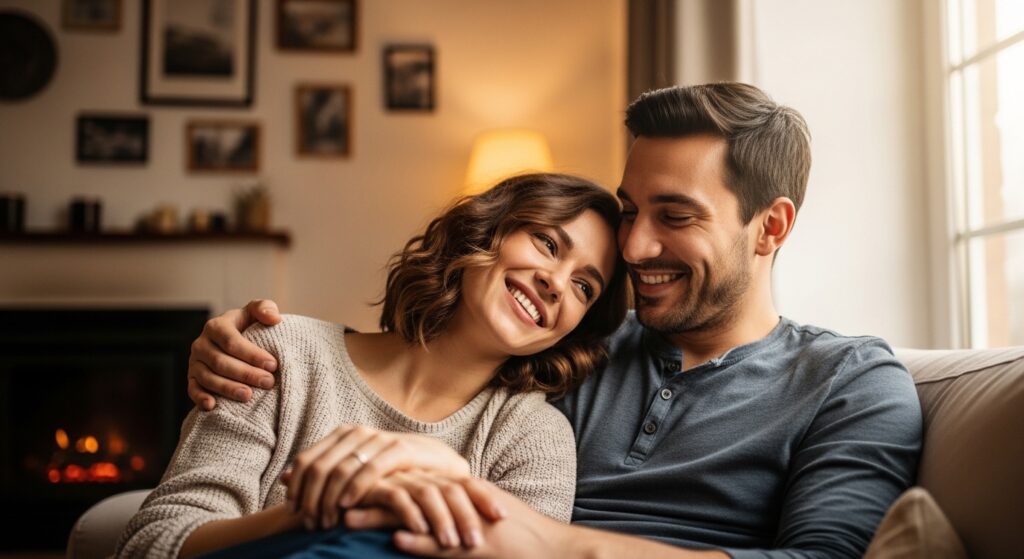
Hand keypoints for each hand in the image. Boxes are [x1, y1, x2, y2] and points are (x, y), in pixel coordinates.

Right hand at [187, 299, 281, 409]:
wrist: (233, 343)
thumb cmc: (247, 327)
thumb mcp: (255, 313)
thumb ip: (265, 308)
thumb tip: (274, 318)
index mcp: (216, 326)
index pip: (232, 341)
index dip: (252, 354)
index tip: (272, 365)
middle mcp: (201, 344)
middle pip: (221, 362)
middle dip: (246, 373)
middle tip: (268, 382)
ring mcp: (194, 363)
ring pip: (208, 378)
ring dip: (228, 388)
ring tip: (249, 396)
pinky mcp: (192, 379)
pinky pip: (192, 389)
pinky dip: (200, 398)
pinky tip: (213, 406)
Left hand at [283, 425, 471, 530]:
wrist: (439, 463)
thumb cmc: (393, 471)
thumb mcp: (355, 470)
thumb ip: (323, 472)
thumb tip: (282, 479)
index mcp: (343, 435)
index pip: (307, 459)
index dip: (295, 486)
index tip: (292, 511)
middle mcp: (357, 433)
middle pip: (319, 466)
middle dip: (310, 498)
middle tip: (309, 523)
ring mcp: (378, 439)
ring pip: (340, 469)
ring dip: (328, 499)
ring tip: (325, 522)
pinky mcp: (399, 449)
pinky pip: (369, 469)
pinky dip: (354, 488)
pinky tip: (345, 505)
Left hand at [353, 479, 566, 557]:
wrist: (552, 549)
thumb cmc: (516, 537)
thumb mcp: (475, 519)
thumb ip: (445, 516)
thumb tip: (406, 525)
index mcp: (453, 491)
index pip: (406, 481)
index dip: (373, 482)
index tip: (340, 485)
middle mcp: (456, 500)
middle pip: (402, 491)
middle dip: (365, 494)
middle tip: (330, 496)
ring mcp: (465, 521)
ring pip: (415, 514)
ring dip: (380, 516)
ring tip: (345, 519)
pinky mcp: (476, 545)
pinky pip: (443, 544)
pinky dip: (420, 542)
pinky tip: (396, 542)